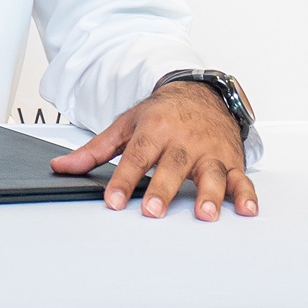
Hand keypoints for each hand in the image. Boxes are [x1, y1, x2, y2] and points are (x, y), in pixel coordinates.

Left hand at [52, 81, 256, 220]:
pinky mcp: (231, 160)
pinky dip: (246, 194)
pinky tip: (246, 209)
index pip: (135, 157)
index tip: (112, 201)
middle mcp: (183, 140)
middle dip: (162, 189)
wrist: (200, 93)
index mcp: (154, 130)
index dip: (123, 180)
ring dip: (210, 195)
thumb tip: (61, 167)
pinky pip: (241, 178)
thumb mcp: (125, 126)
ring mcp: (209, 151)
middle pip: (172, 166)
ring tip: (205, 214)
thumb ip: (95, 150)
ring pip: (211, 173)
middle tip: (153, 210)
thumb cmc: (161, 114)